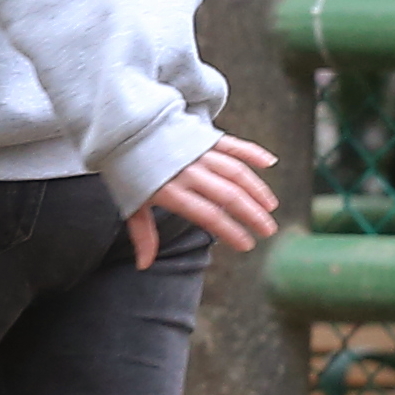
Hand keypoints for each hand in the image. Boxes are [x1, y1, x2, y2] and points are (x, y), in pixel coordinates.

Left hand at [129, 132, 279, 266]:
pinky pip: (233, 144)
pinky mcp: (205, 136)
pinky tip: (270, 163)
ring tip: (270, 207)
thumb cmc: (128, 170)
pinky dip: (252, 152)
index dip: (231, 231)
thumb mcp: (131, 203)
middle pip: (228, 194)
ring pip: (235, 171)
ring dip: (257, 189)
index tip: (247, 244)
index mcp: (171, 191)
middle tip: (268, 229)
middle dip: (252, 214)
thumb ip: (143, 234)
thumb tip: (144, 265)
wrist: (123, 129)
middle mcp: (188, 170)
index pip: (208, 214)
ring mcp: (199, 151)